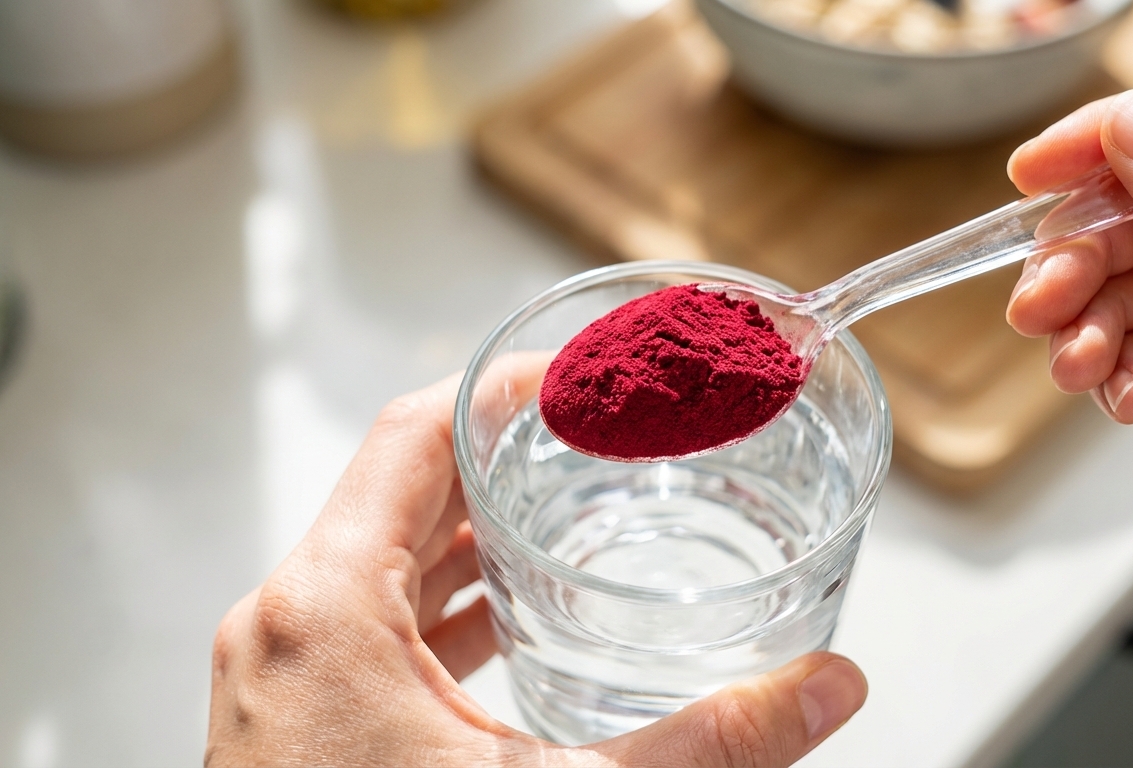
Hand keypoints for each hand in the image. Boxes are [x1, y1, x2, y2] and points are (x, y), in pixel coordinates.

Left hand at [206, 371, 866, 766]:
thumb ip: (708, 743)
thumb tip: (826, 689)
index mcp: (326, 611)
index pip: (416, 434)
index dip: (507, 387)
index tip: (584, 374)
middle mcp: (288, 627)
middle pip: (406, 487)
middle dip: (512, 456)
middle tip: (603, 436)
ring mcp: (286, 674)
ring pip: (387, 557)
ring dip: (479, 529)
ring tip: (575, 509)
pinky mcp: (301, 718)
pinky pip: (376, 621)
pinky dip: (449, 600)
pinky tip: (518, 613)